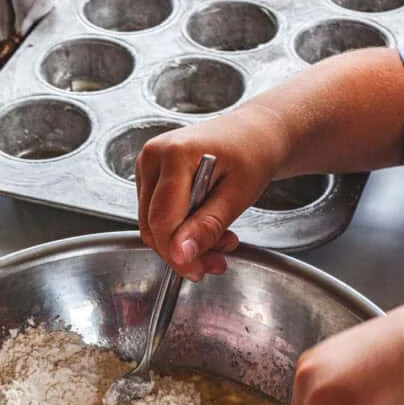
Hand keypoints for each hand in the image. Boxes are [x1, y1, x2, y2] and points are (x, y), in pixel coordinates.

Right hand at [136, 103, 286, 279]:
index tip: (196, 271)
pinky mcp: (151, 178)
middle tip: (216, 261)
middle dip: (183, 252)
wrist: (255, 133)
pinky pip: (156, 217)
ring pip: (153, 225)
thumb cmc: (252, 152)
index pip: (161, 220)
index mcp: (174, 154)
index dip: (177, 253)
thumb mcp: (238, 194)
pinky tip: (206, 228)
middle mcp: (153, 157)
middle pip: (153, 225)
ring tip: (219, 242)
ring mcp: (149, 166)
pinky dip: (181, 231)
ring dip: (184, 244)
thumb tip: (181, 254)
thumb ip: (208, 225)